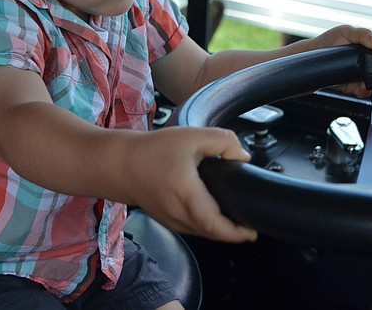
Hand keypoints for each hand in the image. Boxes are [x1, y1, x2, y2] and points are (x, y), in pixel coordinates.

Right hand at [123, 126, 257, 243]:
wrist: (120, 163)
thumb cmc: (153, 150)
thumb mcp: (192, 136)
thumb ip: (223, 141)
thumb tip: (242, 157)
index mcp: (186, 193)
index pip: (214, 223)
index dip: (235, 232)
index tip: (251, 231)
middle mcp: (177, 212)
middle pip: (211, 233)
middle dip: (233, 234)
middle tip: (248, 226)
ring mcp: (170, 220)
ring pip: (202, 233)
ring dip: (219, 232)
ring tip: (235, 222)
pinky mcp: (165, 220)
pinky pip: (191, 229)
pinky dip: (206, 227)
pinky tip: (214, 217)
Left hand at [300, 25, 371, 96]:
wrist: (312, 56)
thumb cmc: (330, 41)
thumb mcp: (346, 31)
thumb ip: (362, 33)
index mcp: (367, 49)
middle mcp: (365, 64)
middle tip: (371, 73)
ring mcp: (358, 76)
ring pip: (371, 84)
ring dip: (371, 85)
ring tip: (364, 81)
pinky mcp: (351, 86)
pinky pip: (361, 92)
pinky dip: (362, 91)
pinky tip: (359, 87)